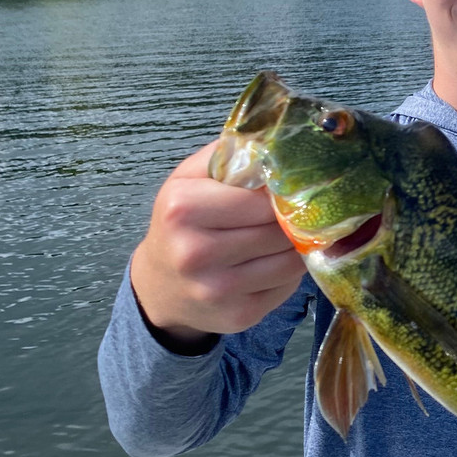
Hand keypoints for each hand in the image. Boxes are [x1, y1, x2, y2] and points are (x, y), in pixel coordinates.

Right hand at [130, 141, 306, 346]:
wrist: (160, 285)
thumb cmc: (182, 222)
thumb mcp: (190, 178)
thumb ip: (231, 155)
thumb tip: (278, 141)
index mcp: (183, 208)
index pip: (261, 199)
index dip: (284, 193)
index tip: (292, 189)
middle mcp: (196, 252)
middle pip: (278, 230)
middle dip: (293, 220)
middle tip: (296, 212)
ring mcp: (218, 289)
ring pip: (290, 260)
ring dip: (297, 246)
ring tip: (286, 235)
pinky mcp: (239, 315)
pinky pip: (287, 286)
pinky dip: (290, 272)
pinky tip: (274, 261)